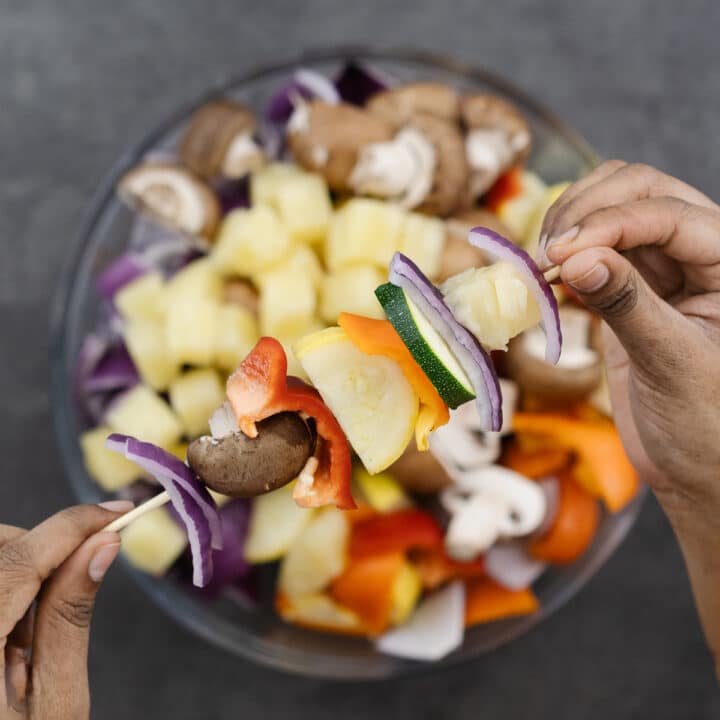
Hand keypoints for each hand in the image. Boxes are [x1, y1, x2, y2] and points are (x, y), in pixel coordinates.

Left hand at [1, 501, 131, 718]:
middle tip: (75, 581)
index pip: (19, 560)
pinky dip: (5, 589)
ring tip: (32, 633)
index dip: (73, 525)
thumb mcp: (55, 705)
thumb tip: (101, 547)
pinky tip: (10, 635)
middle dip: (39, 545)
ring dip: (20, 568)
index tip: (118, 512)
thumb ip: (71, 617)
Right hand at [538, 160, 719, 673]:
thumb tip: (575, 257)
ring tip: (542, 263)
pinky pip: (592, 252)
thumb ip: (628, 305)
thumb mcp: (673, 364)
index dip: (608, 225)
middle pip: (639, 189)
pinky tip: (544, 277)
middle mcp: (702, 252)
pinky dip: (563, 256)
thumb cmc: (706, 427)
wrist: (697, 469)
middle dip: (587, 210)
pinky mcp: (630, 289)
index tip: (557, 253)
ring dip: (570, 224)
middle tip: (547, 253)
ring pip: (612, 209)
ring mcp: (664, 268)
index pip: (667, 214)